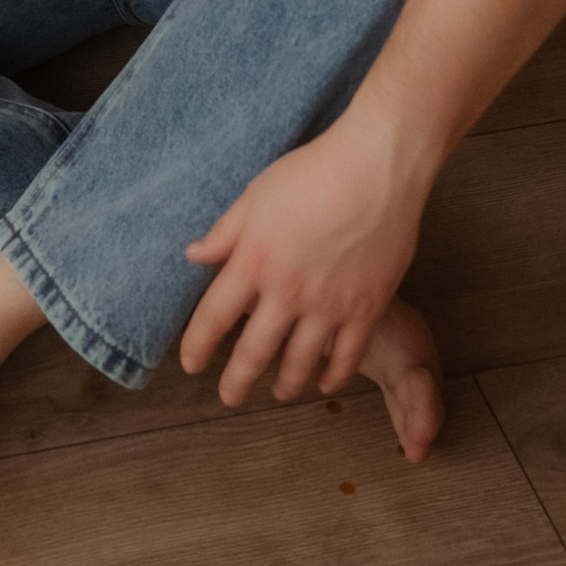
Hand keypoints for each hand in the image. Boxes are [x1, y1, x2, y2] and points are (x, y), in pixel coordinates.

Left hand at [179, 116, 433, 405]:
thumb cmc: (311, 172)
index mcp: (254, 261)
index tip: (190, 364)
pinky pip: (347, 356)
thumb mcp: (255, 195)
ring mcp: (330, 304)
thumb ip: (225, 233)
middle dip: (237, 380)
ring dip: (285, 384)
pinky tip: (324, 383)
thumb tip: (194, 256)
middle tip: (228, 398)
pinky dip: (333, 377)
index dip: (198, 346)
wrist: (375, 168)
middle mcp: (288, 291)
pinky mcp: (367, 308)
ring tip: (278, 392)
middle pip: (254, 351)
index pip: (214, 317)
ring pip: (301, 363)